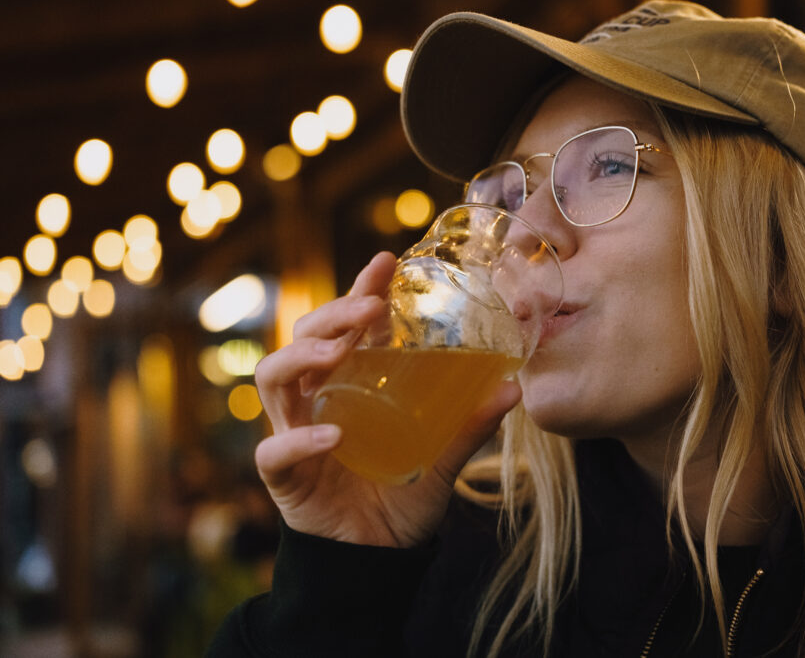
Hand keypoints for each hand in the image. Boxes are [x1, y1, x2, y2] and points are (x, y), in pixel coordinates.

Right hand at [253, 251, 520, 547]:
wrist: (379, 557)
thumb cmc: (403, 497)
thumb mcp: (443, 457)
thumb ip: (470, 426)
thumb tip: (515, 387)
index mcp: (349, 383)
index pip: (346, 326)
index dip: (359, 291)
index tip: (384, 262)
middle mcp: (316, 399)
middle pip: (303, 339)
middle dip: (332, 315)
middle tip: (370, 308)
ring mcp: (294, 432)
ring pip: (273, 380)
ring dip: (301, 357)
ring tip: (337, 353)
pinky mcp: (284, 476)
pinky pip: (276, 451)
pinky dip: (300, 440)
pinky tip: (331, 437)